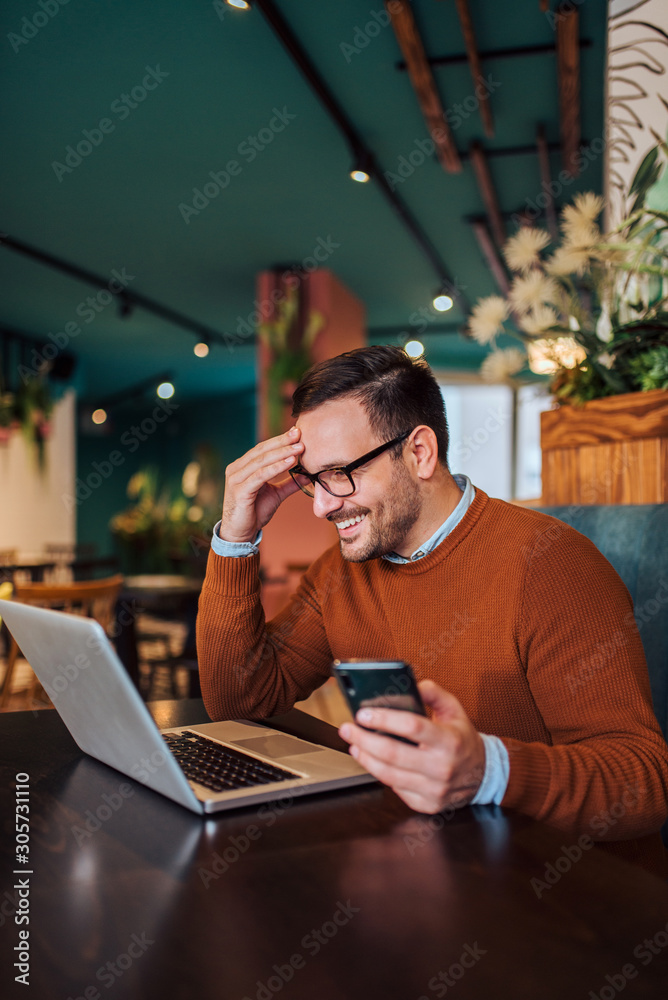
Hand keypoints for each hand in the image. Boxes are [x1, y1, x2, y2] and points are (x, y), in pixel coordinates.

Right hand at [219, 427, 303, 542]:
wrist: (241, 534)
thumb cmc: (255, 512)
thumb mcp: (275, 494)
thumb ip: (289, 483)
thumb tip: (307, 474)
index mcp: (242, 467)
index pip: (263, 449)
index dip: (280, 440)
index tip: (297, 433)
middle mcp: (236, 469)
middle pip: (261, 450)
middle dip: (282, 442)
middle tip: (299, 434)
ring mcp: (236, 479)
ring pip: (261, 461)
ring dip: (282, 453)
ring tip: (299, 448)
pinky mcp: (239, 491)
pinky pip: (260, 476)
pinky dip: (276, 468)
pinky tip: (290, 462)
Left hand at [338, 680, 484, 813]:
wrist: (483, 775)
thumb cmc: (462, 739)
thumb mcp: (455, 710)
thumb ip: (434, 694)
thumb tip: (413, 684)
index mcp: (449, 741)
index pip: (412, 727)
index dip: (384, 719)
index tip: (363, 713)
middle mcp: (442, 767)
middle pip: (393, 753)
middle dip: (363, 739)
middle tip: (347, 729)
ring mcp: (434, 789)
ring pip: (389, 775)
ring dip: (365, 758)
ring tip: (354, 744)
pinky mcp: (427, 805)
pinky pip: (395, 790)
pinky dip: (380, 774)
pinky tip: (371, 761)